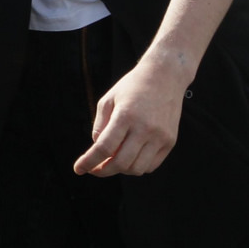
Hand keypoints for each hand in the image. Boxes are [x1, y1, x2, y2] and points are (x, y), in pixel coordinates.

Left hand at [73, 53, 187, 177]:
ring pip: (136, 169)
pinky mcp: (170, 141)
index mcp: (126, 115)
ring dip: (121, 170)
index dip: (89, 161)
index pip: (104, 148)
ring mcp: (159, 136)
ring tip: (113, 161)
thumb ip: (100, 125)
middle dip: (103, 171)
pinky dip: (137, 167)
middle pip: (120, 163)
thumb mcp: (109, 99)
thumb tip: (97, 149)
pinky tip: (130, 158)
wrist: (165, 76)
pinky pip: (151, 165)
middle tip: (94, 169)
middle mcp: (144, 128)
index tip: (79, 169)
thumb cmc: (133, 86)